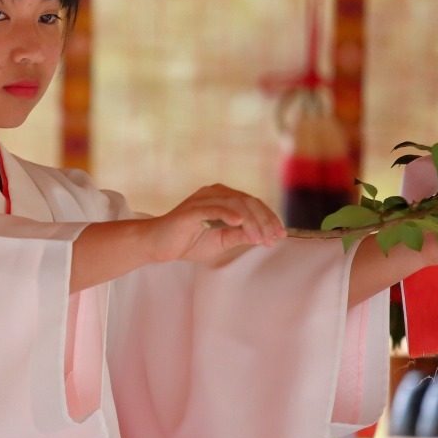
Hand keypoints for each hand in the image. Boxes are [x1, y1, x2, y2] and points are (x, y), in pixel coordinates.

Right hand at [143, 184, 285, 263]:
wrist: (157, 245)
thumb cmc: (187, 242)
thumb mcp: (221, 241)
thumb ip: (240, 235)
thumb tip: (263, 235)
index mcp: (222, 197)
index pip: (253, 203)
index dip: (269, 218)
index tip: (280, 235)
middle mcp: (214, 193)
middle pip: (248, 202)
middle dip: (264, 221)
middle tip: (272, 239)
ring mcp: (202, 199)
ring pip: (235, 204)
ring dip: (251, 222)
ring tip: (260, 238)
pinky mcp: (191, 210)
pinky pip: (214, 208)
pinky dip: (228, 214)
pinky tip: (240, 223)